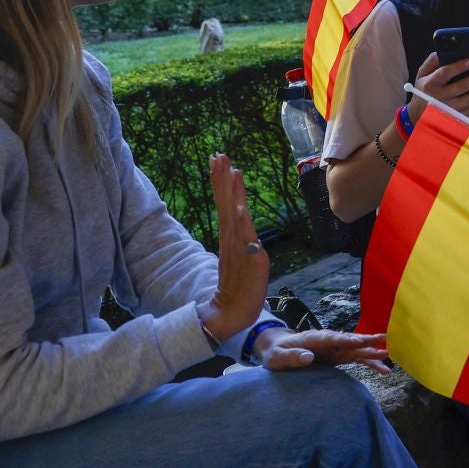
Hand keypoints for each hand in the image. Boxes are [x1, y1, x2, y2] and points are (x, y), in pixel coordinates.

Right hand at [201, 155, 269, 340]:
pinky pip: (245, 239)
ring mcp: (239, 249)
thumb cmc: (238, 286)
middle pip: (225, 203)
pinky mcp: (250, 260)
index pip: (225, 203)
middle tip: (218, 155)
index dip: (221, 181)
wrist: (232, 313)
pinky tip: (240, 207)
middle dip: (222, 178)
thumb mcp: (242, 256)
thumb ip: (241, 238)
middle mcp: (232, 239)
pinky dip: (242, 222)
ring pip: (234, 215)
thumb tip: (242, 220)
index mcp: (230, 236)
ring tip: (230, 170)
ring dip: (232, 192)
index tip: (218, 158)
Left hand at [254, 327, 390, 372]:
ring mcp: (334, 349)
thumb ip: (292, 356)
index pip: (332, 338)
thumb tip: (308, 356)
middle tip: (383, 339)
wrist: (278, 349)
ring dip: (371, 352)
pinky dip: (369, 363)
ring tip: (387, 355)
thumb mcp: (277, 357)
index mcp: (314, 338)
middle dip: (365, 340)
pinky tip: (382, 369)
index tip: (358, 340)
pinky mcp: (337, 357)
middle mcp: (328, 342)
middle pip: (349, 340)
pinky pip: (356, 359)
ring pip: (356, 350)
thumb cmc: (276, 353)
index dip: (346, 339)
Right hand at [409, 52, 468, 121]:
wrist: (417, 118)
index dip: (460, 66)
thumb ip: (431, 62)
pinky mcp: (455, 118)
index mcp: (430, 84)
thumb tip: (442, 51)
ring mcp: (449, 109)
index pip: (446, 72)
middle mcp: (440, 97)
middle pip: (463, 86)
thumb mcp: (420, 76)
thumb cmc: (423, 92)